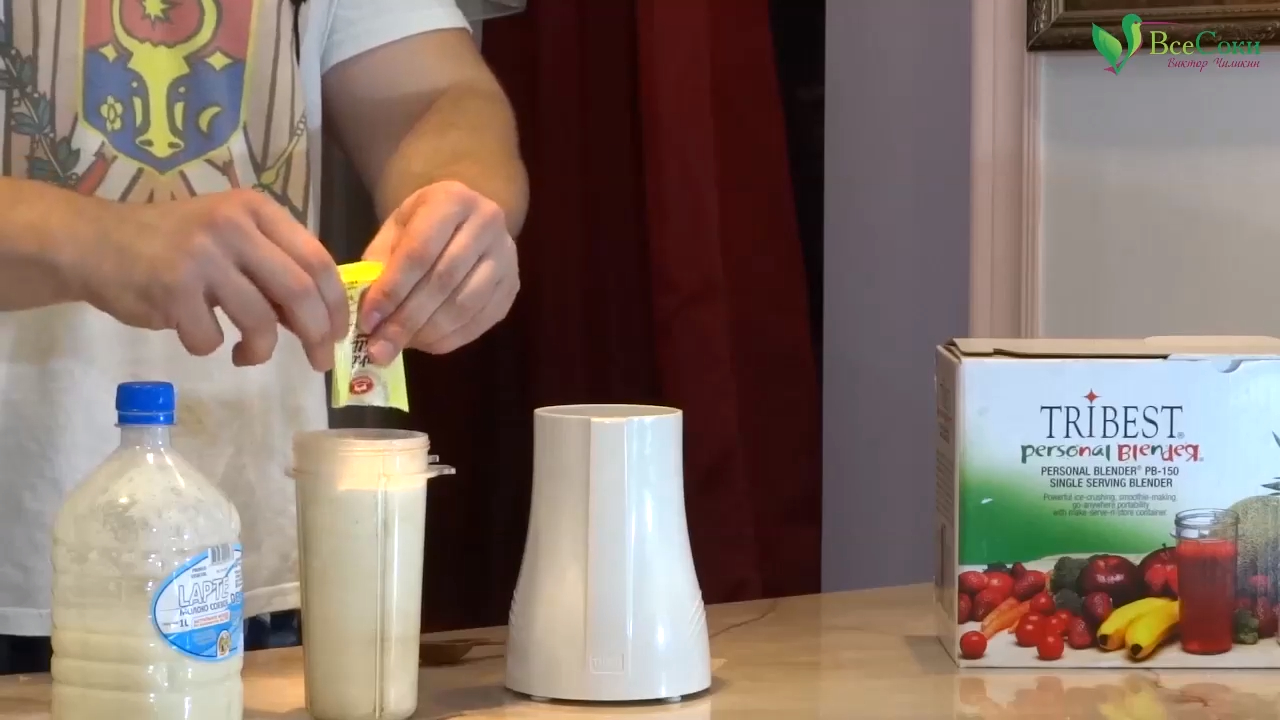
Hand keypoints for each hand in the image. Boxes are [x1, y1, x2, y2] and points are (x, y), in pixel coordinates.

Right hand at [72, 190, 347, 370]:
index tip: (339, 333)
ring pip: (260, 321)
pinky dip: (211, 347)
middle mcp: (233, 226)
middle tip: (318, 362)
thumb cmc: (172, 246)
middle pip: (299, 292)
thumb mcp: (230, 240)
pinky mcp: (171, 289)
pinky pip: (211, 338)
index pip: (317, 259)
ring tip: (247, 354)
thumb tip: (321, 322)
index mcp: (256, 210)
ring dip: (260, 350)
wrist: (94, 243)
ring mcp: (202, 256)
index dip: (335, 304)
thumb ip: (273, 270)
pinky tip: (197, 334)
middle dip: (317, 335)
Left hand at [359, 181, 518, 360]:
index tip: (367, 321)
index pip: (420, 252)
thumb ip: (380, 264)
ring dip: (427, 332)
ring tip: (398, 346)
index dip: (392, 290)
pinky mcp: (512, 287)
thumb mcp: (395, 229)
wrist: (466, 218)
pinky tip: (424, 343)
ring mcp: (507, 257)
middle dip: (407, 319)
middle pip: (443, 281)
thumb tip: (369, 316)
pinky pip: (479, 322)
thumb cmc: (423, 224)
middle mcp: (488, 224)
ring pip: (464, 306)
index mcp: (453, 200)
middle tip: (379, 348)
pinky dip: (448, 338)